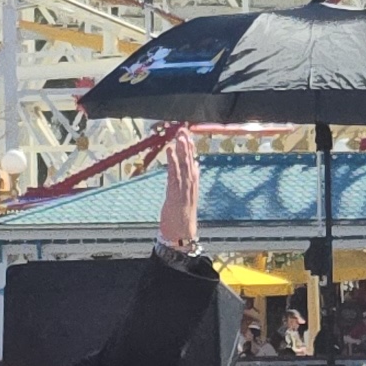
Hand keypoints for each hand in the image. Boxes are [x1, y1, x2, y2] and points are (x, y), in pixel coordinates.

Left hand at [156, 127, 199, 252]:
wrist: (181, 234)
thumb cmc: (181, 217)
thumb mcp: (186, 196)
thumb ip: (190, 180)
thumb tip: (195, 166)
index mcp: (192, 185)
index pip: (192, 163)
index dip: (190, 149)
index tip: (188, 135)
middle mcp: (190, 185)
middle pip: (190, 161)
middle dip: (187, 145)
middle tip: (183, 130)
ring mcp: (184, 189)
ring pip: (184, 166)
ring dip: (181, 150)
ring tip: (179, 136)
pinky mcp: (175, 194)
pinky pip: (174, 175)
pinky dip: (173, 162)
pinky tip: (170, 151)